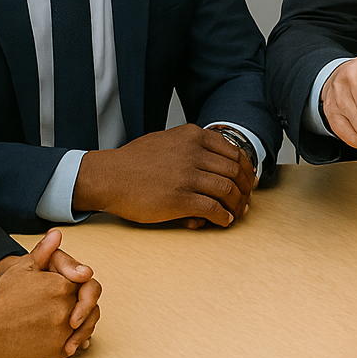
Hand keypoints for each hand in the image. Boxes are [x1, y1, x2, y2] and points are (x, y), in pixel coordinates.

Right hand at [0, 230, 101, 357]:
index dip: (78, 285)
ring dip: (83, 324)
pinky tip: (68, 338)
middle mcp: (67, 308)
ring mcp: (64, 331)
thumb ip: (44, 252)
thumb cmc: (2, 298)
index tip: (69, 289)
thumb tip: (56, 233)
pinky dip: (76, 341)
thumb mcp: (22, 269)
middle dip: (83, 306)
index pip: (86, 283)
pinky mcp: (58, 350)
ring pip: (87, 326)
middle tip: (71, 309)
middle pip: (89, 305)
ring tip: (70, 323)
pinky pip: (77, 345)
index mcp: (62, 286)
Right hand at [73, 123, 254, 226]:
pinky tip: (223, 221)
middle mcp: (193, 153)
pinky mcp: (180, 199)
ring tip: (237, 213)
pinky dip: (223, 216)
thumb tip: (216, 160)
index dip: (246, 170)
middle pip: (235, 172)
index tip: (249, 181)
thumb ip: (192, 145)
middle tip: (246, 200)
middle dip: (245, 189)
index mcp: (193, 136)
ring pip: (228, 190)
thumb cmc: (134, 161)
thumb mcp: (167, 140)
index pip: (234, 153)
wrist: (107, 177)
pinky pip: (213, 208)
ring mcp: (187, 176)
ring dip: (237, 205)